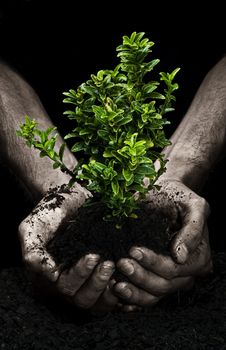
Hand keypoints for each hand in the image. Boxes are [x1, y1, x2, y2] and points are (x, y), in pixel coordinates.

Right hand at [18, 184, 117, 313]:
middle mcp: (68, 282)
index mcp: (49, 277)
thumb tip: (51, 276)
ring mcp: (86, 281)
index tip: (93, 256)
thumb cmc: (50, 211)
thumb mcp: (33, 227)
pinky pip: (112, 295)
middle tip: (109, 263)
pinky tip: (130, 279)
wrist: (70, 196)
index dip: (80, 276)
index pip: (65, 288)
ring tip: (118, 267)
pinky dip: (122, 293)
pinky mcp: (101, 275)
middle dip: (97, 284)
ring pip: (98, 302)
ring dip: (110, 291)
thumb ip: (34, 251)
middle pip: (83, 300)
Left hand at [113, 180, 211, 306]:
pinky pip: (147, 297)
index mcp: (199, 257)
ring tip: (116, 283)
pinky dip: (133, 299)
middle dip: (141, 276)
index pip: (175, 268)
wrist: (169, 194)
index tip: (133, 250)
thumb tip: (180, 256)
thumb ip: (192, 229)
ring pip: (154, 295)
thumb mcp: (194, 206)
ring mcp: (173, 279)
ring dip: (134, 292)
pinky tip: (119, 296)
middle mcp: (188, 272)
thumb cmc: (181, 197)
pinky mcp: (158, 279)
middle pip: (164, 284)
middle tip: (121, 262)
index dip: (154, 262)